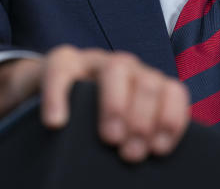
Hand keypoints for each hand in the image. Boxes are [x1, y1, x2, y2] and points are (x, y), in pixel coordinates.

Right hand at [0, 45, 189, 162]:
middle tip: (129, 153)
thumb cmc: (89, 120)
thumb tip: (151, 158)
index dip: (170, 119)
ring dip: (116, 105)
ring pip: (116, 68)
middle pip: (148, 81)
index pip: (172, 91)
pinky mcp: (61, 61)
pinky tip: (56, 122)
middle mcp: (126, 68)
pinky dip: (59, 96)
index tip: (157, 149)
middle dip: (143, 120)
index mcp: (145, 83)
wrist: (47, 96)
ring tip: (108, 138)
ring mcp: (94, 61)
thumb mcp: (120, 127)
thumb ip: (139, 135)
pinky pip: (61, 71)